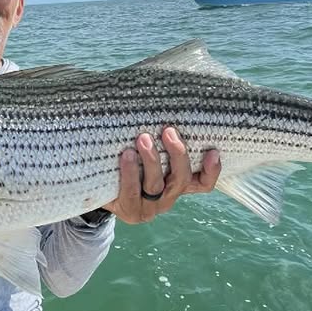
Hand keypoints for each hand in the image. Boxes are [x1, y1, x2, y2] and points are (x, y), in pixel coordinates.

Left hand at [104, 127, 220, 224]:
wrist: (99, 187)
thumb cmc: (131, 161)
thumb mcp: (150, 150)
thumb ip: (162, 138)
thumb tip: (167, 101)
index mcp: (179, 184)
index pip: (203, 183)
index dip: (211, 170)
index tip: (212, 151)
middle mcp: (168, 197)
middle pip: (181, 180)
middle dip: (177, 155)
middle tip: (168, 131)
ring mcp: (149, 207)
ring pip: (156, 185)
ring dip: (151, 160)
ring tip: (143, 139)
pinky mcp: (129, 209)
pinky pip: (132, 193)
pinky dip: (130, 173)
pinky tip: (126, 155)